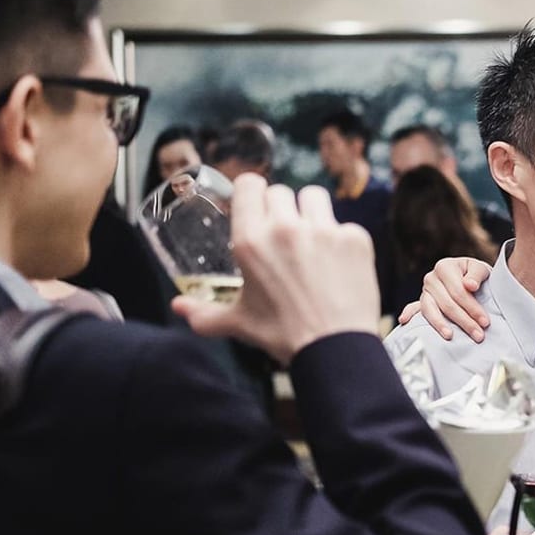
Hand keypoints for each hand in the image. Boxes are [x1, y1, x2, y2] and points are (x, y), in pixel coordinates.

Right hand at [172, 174, 380, 364]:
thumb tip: (178, 308)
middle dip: (281, 209)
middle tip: (285, 236)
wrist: (335, 349)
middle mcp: (285, 228)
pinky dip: (341, 240)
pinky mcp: (355, 238)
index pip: (249, 185)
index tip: (257, 205)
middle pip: (281, 192)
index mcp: (251, 241)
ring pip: (314, 197)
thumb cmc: (283, 335)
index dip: (252, 192)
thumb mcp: (239, 323)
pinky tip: (339, 264)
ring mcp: (324, 230)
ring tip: (313, 240)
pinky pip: (345, 224)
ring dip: (311, 212)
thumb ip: (204, 313)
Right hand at [397, 256, 493, 342]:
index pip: (458, 292)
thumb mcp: (481, 269)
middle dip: (464, 321)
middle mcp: (431, 278)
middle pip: (447, 304)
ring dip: (440, 325)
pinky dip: (408, 314)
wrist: (470, 278)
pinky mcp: (421, 302)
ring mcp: (425, 291)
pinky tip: (404, 321)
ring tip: (450, 336)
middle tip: (478, 335)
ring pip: (430, 310)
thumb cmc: (476, 275)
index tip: (485, 322)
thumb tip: (470, 285)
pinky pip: (414, 308)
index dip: (472, 308)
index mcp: (445, 267)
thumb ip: (477, 275)